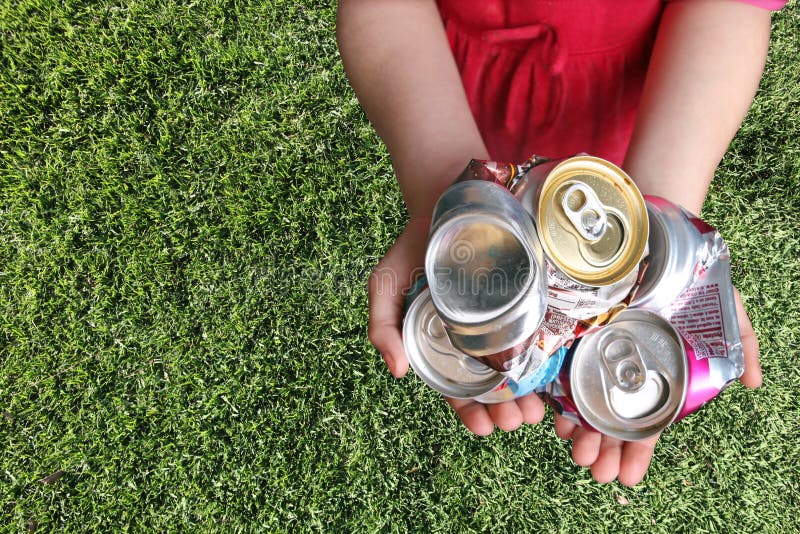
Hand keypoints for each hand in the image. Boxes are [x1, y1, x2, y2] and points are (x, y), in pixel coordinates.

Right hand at [367, 217, 545, 434]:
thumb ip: (382, 324)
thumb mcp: (386, 284)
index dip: (468, 410)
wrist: (447, 202)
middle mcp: (474, 335)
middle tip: (516, 422)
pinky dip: (546, 358)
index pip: (455, 386)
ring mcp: (502, 318)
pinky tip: (554, 376)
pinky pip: (538, 333)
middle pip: (492, 383)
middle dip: (503, 409)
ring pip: (518, 366)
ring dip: (527, 394)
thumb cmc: (414, 247)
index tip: (483, 428)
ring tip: (536, 411)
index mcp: (442, 341)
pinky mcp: (526, 298)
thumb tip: (396, 371)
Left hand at [552, 288, 761, 485]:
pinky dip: (552, 394)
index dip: (636, 451)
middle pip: (608, 417)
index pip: (645, 420)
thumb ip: (740, 345)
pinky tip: (550, 416)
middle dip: (602, 448)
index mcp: (654, 372)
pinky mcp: (567, 329)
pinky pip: (555, 366)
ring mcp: (592, 349)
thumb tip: (757, 383)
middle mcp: (622, 365)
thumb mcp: (725, 309)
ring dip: (576, 430)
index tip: (627, 477)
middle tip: (595, 470)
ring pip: (579, 399)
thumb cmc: (691, 272)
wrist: (657, 231)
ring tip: (575, 451)